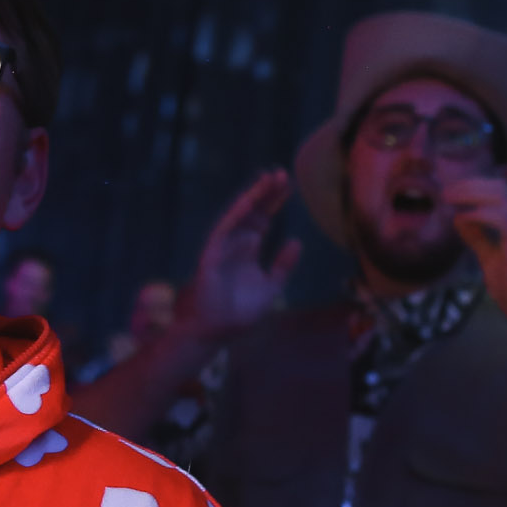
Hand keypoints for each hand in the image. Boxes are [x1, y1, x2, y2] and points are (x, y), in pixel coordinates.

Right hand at [181, 171, 301, 341]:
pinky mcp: (210, 255)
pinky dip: (236, 217)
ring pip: (238, 216)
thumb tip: (296, 241)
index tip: (289, 186)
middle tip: (282, 174)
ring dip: (252, 198)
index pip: (263, 219)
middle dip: (266, 193)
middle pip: (252, 212)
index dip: (274, 202)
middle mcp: (235, 244)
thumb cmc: (239, 312)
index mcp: (248, 250)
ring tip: (268, 180)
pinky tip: (249, 203)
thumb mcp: (271, 287)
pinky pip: (223, 231)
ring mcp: (222, 248)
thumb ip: (283, 266)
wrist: (216, 331)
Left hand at [440, 178, 506, 353]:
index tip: (450, 190)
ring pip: (502, 197)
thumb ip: (477, 237)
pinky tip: (462, 219)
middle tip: (445, 191)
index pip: (501, 191)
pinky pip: (501, 218)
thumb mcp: (490, 257)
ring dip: (471, 194)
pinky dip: (479, 214)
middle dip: (470, 185)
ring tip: (449, 199)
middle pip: (500, 187)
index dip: (475, 185)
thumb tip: (459, 218)